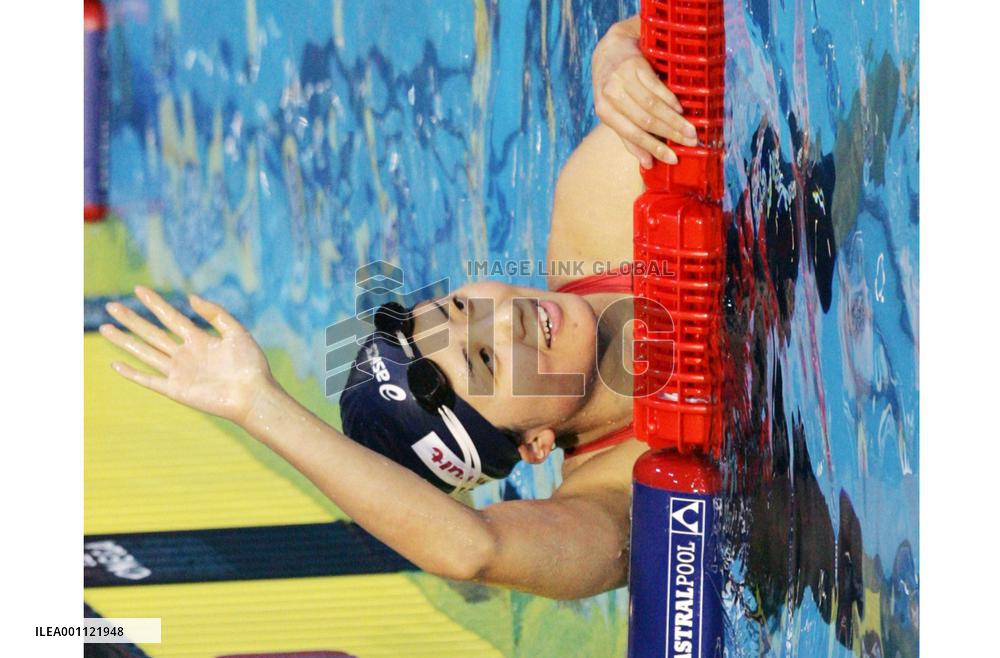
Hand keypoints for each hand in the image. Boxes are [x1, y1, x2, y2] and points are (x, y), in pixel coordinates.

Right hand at [100, 286, 274, 424]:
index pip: (171, 317)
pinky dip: (132, 373)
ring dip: (125, 341)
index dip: (155, 303)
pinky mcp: (176, 390)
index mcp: (200, 340)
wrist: (253, 394)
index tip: (139, 289)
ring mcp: (179, 372)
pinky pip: (149, 380)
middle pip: (152, 333)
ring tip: (105, 328)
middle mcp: (186, 355)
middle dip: (132, 319)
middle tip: (112, 305)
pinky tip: (116, 364)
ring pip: (145, 353)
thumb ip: (215, 313)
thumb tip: (190, 297)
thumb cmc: (250, 364)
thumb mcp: (236, 331)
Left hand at [592, 16, 698, 167]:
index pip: (632, 134)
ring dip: (674, 119)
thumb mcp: (615, 112)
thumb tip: (648, 163)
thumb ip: (630, 138)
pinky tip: (680, 108)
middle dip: (670, 133)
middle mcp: (610, 95)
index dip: (653, 148)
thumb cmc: (614, 86)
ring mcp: (622, 78)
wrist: (610, 48)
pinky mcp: (634, 64)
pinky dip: (670, 99)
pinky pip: (656, 86)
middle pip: (645, 120)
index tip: (673, 158)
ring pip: (652, 105)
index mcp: (604, 111)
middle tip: (691, 142)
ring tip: (690, 129)